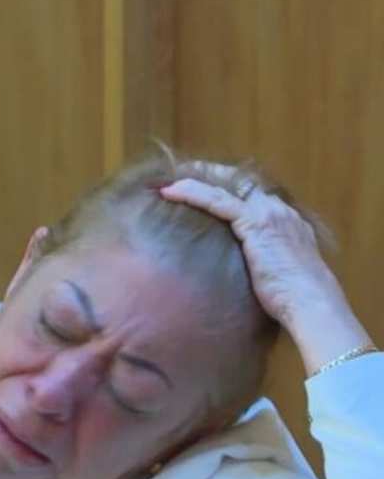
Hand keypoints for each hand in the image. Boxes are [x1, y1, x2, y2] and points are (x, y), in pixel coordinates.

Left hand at [160, 177, 373, 373]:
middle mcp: (278, 210)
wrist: (310, 303)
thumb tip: (237, 270)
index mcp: (286, 221)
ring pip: (224, 187)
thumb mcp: (276, 272)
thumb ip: (259, 262)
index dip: (226, 188)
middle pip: (239, 183)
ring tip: (168, 181)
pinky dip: (192, 193)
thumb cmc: (293, 298)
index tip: (203, 187)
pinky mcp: (255, 223)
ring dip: (194, 180)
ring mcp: (268, 214)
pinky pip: (217, 200)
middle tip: (180, 176)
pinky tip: (171, 191)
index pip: (252, 195)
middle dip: (209, 175)